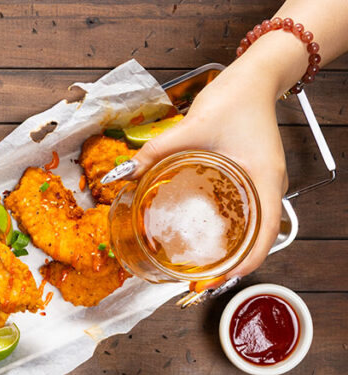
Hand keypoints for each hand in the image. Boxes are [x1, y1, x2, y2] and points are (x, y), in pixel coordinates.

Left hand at [128, 63, 286, 284]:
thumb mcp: (191, 126)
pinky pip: (247, 213)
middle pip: (258, 240)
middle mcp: (269, 187)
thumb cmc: (235, 98)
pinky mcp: (253, 177)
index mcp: (264, 181)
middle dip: (230, 266)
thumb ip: (154, 153)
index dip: (241, 266)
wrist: (256, 76)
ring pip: (254, 229)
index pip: (263, 238)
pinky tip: (206, 234)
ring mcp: (263, 184)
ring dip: (231, 250)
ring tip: (201, 267)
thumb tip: (121, 176)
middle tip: (199, 283)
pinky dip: (231, 230)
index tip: (214, 282)